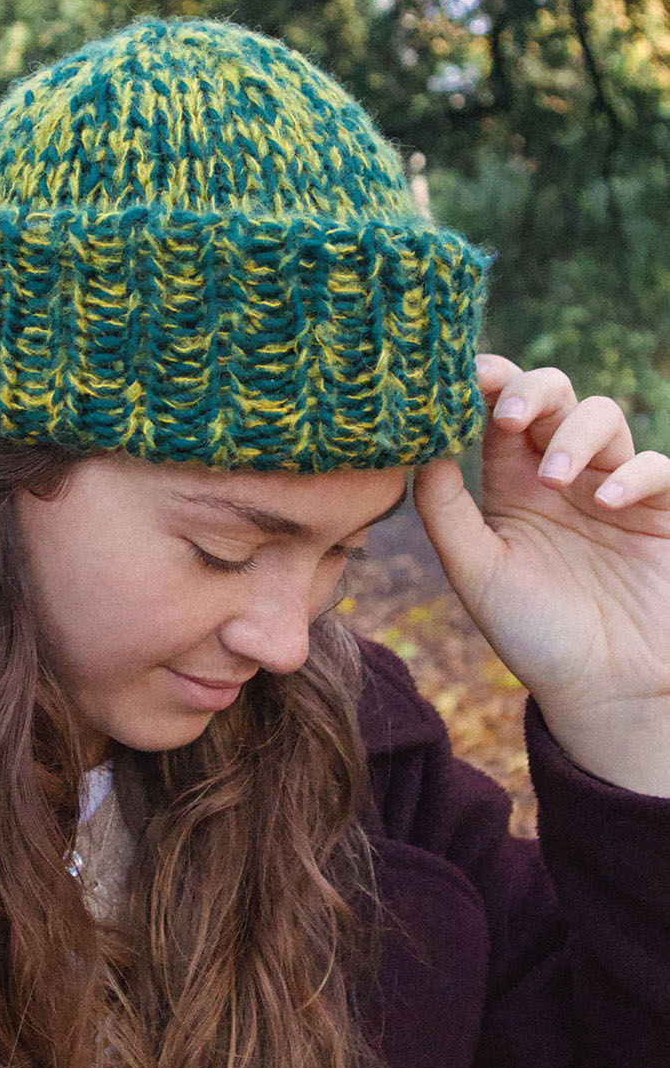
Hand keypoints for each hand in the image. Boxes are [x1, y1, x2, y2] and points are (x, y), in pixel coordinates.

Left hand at [413, 355, 669, 794]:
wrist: (600, 691)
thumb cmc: (532, 635)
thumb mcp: (476, 572)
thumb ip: (446, 510)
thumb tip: (421, 446)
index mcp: (512, 485)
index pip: (498, 413)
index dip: (487, 384)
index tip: (466, 375)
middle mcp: (561, 477)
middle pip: (554, 397)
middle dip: (533, 390)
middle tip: (510, 414)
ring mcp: (613, 489)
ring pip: (604, 417)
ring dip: (576, 435)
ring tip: (555, 480)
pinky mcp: (660, 513)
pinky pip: (658, 467)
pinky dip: (636, 474)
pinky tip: (608, 502)